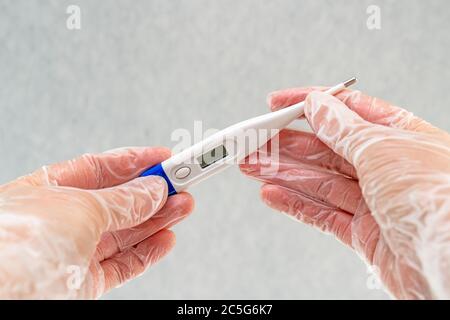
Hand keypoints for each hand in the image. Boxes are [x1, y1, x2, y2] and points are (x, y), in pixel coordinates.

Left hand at [0, 147, 193, 298]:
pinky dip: (149, 252)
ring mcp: (74, 252)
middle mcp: (62, 220)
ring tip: (184, 207)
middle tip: (183, 181)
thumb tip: (152, 190)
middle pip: (118, 201)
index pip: (99, 169)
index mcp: (48, 190)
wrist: (1, 302)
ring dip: (159, 219)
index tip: (165, 156)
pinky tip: (166, 238)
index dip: (135, 161)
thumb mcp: (79, 208)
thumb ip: (122, 200)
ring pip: (126, 232)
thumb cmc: (16, 248)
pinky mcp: (85, 283)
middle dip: (154, 191)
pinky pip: (124, 264)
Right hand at [240, 87, 449, 298]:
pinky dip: (295, 204)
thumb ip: (344, 129)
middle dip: (286, 144)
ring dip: (283, 173)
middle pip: (325, 149)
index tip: (276, 104)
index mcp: (399, 135)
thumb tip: (318, 106)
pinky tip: (272, 194)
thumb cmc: (438, 199)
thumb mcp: (383, 148)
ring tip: (251, 166)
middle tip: (253, 141)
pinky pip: (322, 214)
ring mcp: (374, 201)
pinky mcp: (364, 233)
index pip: (345, 110)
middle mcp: (386, 167)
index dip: (308, 105)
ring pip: (319, 182)